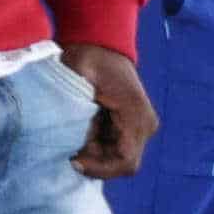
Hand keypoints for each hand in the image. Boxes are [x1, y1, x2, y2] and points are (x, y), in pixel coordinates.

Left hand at [59, 44, 157, 179]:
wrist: (101, 45)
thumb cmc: (89, 58)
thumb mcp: (78, 78)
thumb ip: (75, 108)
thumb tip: (71, 139)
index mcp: (136, 115)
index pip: (125, 161)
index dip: (99, 168)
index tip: (72, 160)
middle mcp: (144, 125)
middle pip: (121, 164)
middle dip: (93, 162)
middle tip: (69, 150)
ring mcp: (140, 127)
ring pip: (117, 159)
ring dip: (93, 156)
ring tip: (73, 139)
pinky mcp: (131, 126)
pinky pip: (115, 150)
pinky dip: (95, 149)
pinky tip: (80, 134)